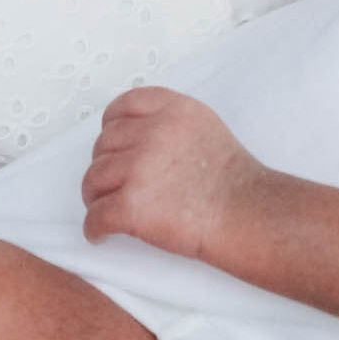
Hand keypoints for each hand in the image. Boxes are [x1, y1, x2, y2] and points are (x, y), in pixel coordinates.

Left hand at [82, 86, 261, 260]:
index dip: (111, 126)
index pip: (123, 105)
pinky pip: (95, 216)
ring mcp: (139, 169)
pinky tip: (102, 234)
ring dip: (96, 197)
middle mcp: (153, 133)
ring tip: (106, 209)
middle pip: (103, 144)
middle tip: (113, 185)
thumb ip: (169, 122)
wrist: (245, 214)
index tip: (112, 143)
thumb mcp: (204, 127)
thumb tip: (136, 137)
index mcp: (172, 110)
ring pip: (93, 179)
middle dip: (105, 166)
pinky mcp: (131, 205)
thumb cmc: (232, 181)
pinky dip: (95, 228)